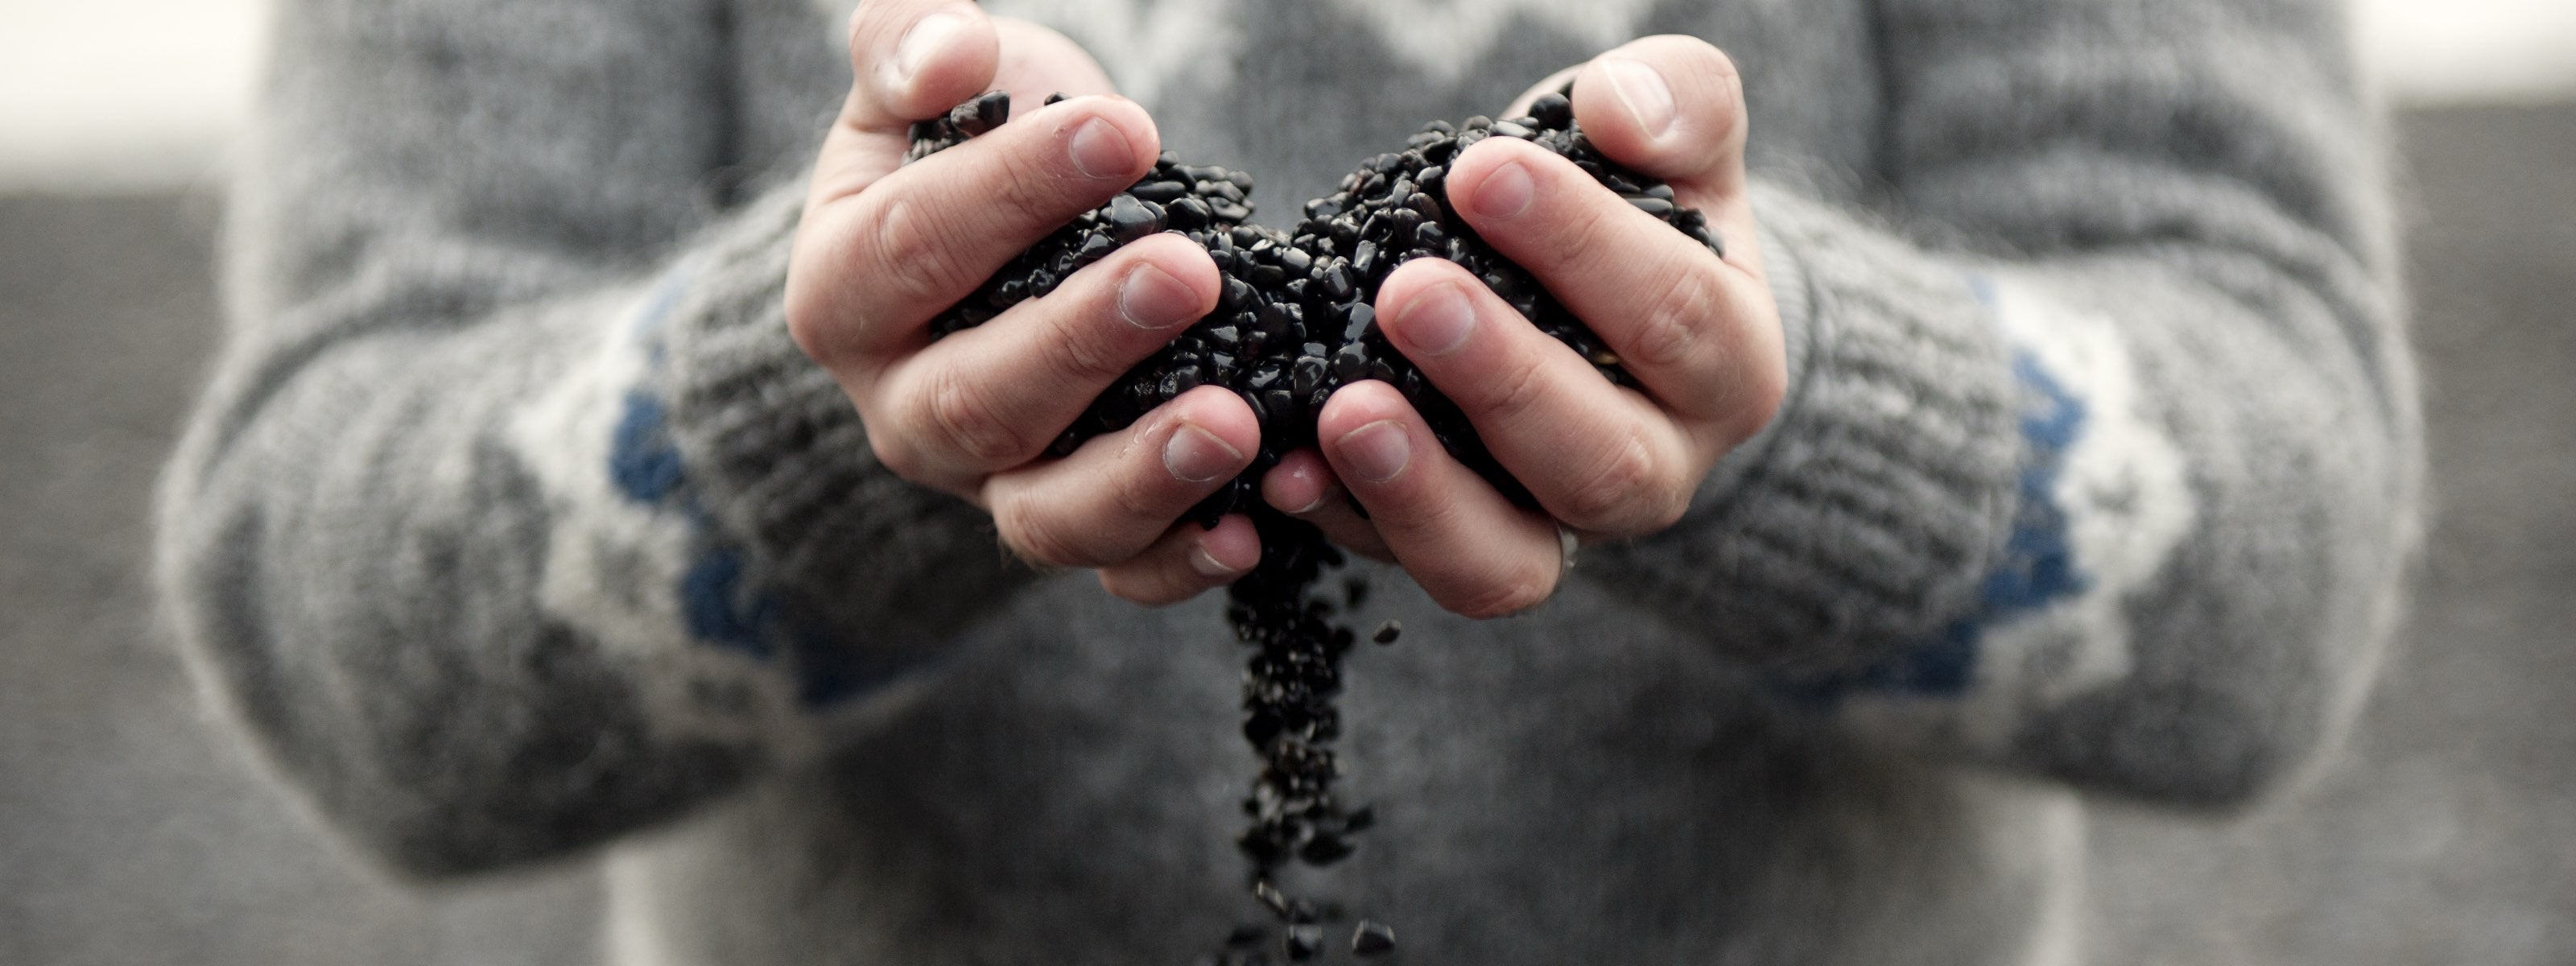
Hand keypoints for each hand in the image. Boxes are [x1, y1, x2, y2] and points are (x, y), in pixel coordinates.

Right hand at [786, 0, 1264, 605]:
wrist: (1001, 247)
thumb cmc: (973, 140)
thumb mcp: (928, 76)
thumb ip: (912, 44)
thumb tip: (952, 54)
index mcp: (843, 291)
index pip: (915, 244)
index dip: (1015, 189)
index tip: (1126, 130)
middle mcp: (902, 410)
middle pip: (981, 397)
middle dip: (1087, 339)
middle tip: (1190, 273)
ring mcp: (983, 486)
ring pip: (1044, 513)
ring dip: (1141, 476)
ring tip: (1234, 424)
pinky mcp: (1065, 528)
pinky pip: (1116, 573)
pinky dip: (1182, 563)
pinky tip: (1251, 531)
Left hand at [1261, 36, 1785, 617]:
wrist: (1586, 298)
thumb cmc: (1624, 204)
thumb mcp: (1668, 135)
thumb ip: (1674, 101)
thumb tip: (1621, 113)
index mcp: (1730, 362)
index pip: (1674, 312)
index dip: (1579, 244)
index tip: (1478, 172)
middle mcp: (1661, 468)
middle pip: (1601, 456)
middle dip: (1500, 376)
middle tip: (1408, 293)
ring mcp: (1560, 529)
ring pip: (1512, 560)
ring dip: (1422, 489)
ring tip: (1345, 410)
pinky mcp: (1471, 554)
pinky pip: (1421, 568)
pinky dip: (1349, 522)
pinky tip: (1286, 467)